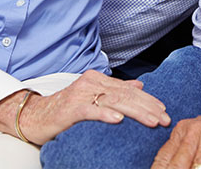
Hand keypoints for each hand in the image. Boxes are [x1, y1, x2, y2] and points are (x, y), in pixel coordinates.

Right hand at [0, 70, 169, 144]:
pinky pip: (91, 111)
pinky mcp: (71, 108)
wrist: (35, 116)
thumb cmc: (65, 109)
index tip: (164, 110)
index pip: (130, 89)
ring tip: (151, 121)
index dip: (148, 99)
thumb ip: (116, 90)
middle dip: (148, 107)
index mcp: (99, 79)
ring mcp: (81, 94)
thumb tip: (139, 84)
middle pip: (126, 94)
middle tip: (165, 118)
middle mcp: (92, 82)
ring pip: (115, 102)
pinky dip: (105, 115)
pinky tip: (119, 120)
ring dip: (136, 112)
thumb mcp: (94, 97)